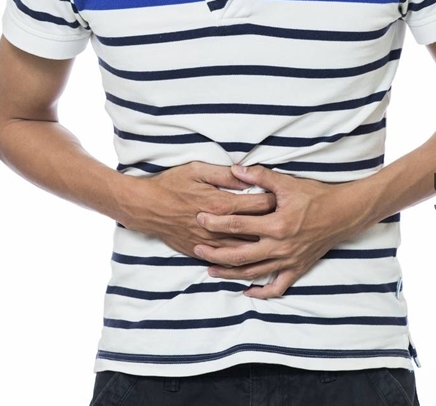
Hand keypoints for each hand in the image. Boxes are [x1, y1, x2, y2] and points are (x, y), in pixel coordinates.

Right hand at [115, 162, 275, 256]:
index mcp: (221, 204)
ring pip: (243, 250)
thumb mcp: (197, 170)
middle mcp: (218, 227)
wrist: (145, 207)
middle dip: (274, 225)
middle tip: (291, 223)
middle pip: (255, 229)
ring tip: (279, 244)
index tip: (287, 198)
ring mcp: (209, 242)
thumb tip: (246, 175)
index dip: (275, 201)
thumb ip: (225, 174)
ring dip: (262, 247)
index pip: (257, 204)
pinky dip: (241, 263)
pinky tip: (255, 262)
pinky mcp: (199, 251)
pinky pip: (225, 262)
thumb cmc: (171, 184)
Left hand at [194, 165, 371, 298]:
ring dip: (230, 273)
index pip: (238, 225)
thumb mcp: (288, 183)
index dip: (216, 222)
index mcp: (277, 224)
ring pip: (253, 273)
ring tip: (211, 270)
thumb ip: (260, 177)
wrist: (344, 213)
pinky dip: (261, 292)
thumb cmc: (316, 196)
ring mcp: (289, 261)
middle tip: (197, 249)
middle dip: (215, 253)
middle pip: (239, 255)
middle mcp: (280, 247)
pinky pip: (277, 287)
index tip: (199, 219)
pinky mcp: (297, 269)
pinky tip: (246, 291)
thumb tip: (235, 169)